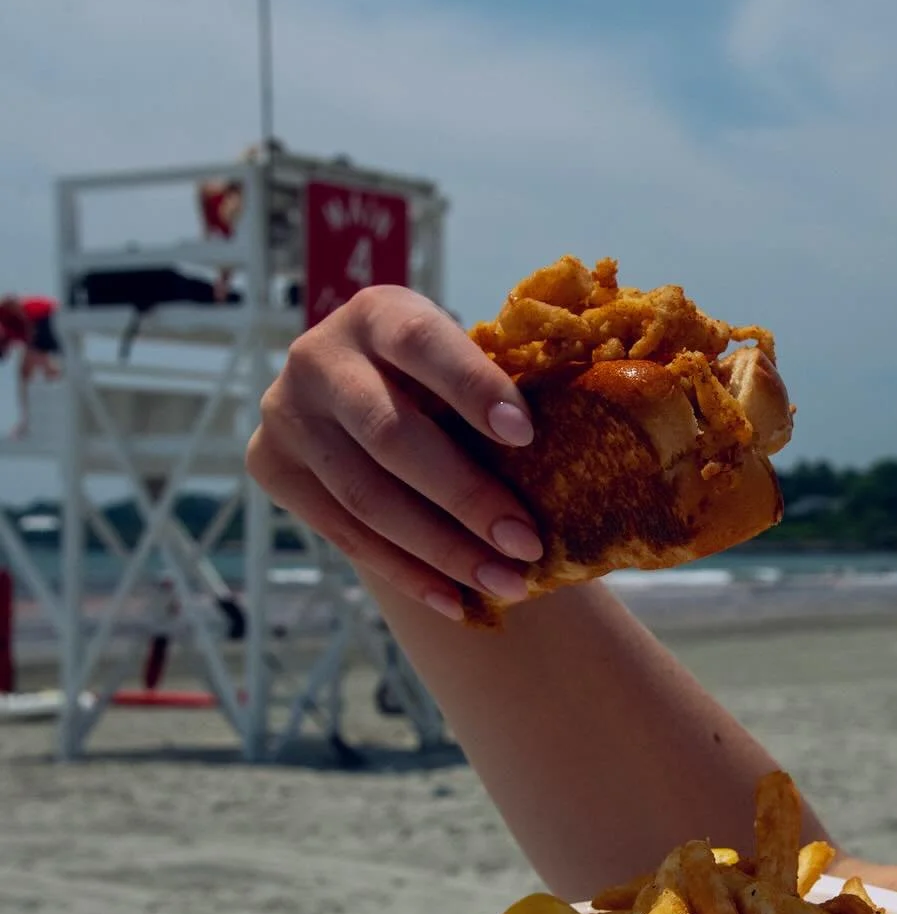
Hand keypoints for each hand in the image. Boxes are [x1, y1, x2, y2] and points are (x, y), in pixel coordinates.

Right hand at [246, 286, 545, 619]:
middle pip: (391, 436)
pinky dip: (409, 574)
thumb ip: (508, 384)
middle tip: (528, 544)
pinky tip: (459, 601)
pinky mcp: (270, 467)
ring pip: (367, 499)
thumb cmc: (445, 387)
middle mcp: (318, 356)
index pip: (422, 342)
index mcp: (377, 312)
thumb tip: (608, 422)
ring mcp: (285, 415)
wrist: (365, 400)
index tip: (526, 434)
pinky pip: (346, 536)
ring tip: (507, 584)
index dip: (471, 385)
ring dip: (443, 552)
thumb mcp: (466, 365)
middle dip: (466, 497)